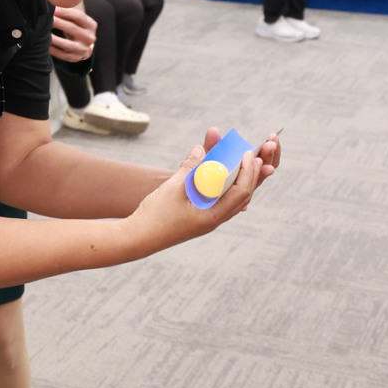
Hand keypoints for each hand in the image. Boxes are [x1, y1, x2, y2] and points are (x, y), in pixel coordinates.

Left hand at [49, 5, 96, 63]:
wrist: (85, 47)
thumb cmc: (77, 28)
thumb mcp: (78, 20)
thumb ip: (68, 13)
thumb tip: (51, 5)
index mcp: (90, 25)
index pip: (79, 16)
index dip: (65, 12)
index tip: (53, 10)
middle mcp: (89, 38)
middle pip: (72, 28)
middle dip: (57, 23)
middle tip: (46, 19)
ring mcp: (83, 49)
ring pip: (67, 44)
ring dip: (54, 38)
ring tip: (44, 33)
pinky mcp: (75, 58)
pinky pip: (62, 55)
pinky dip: (53, 50)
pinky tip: (46, 45)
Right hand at [125, 127, 280, 252]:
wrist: (138, 238)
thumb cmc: (155, 215)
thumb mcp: (172, 188)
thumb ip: (189, 168)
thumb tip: (200, 149)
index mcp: (212, 216)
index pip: (239, 192)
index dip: (246, 172)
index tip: (245, 154)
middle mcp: (213, 220)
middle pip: (241, 197)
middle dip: (248, 176)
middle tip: (250, 156)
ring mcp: (206, 220)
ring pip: (231, 200)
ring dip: (238, 181)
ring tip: (241, 164)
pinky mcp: (198, 218)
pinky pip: (218, 201)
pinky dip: (223, 186)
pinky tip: (220, 176)